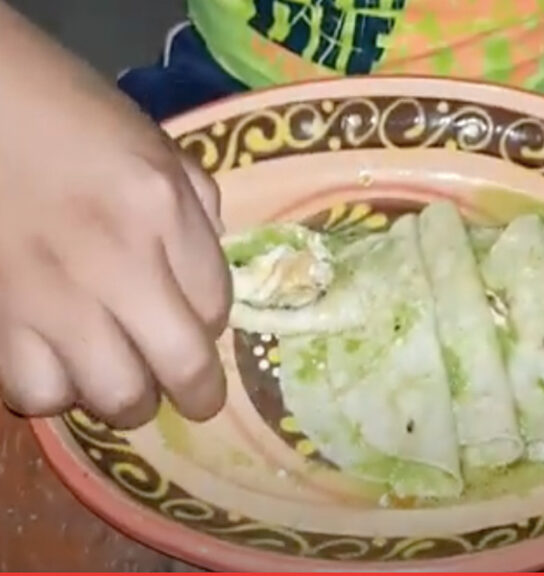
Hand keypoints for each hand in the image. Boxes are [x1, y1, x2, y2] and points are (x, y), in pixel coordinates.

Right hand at [0, 3, 230, 427]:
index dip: (215, 328)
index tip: (204, 328)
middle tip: (195, 398)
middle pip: (179, 364)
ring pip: (111, 393)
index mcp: (160, 209)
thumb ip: (197, 210)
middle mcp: (114, 260)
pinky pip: (35, 390)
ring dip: (129, 399)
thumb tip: (209, 277)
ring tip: (126, 381)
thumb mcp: (156, 146)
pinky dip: (57, 392)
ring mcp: (50, 294)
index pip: (216, 306)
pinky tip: (62, 367)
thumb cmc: (68, 114)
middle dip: (198, 394)